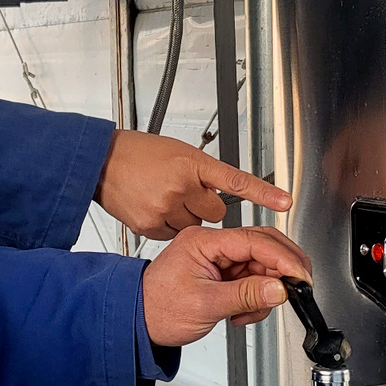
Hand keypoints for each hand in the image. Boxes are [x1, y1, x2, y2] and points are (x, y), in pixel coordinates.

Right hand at [96, 130, 290, 239]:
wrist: (100, 162)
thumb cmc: (138, 153)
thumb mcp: (178, 151)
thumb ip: (201, 173)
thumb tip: (218, 194)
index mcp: (191, 165)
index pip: (235, 181)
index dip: (263, 192)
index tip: (285, 202)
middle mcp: (181, 188)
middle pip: (215, 212)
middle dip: (204, 205)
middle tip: (182, 190)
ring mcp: (165, 209)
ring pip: (196, 225)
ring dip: (186, 215)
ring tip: (164, 197)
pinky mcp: (151, 226)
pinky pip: (173, 234)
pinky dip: (167, 225)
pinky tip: (154, 208)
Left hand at [141, 226, 309, 346]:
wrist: (138, 321)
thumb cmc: (157, 309)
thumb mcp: (206, 305)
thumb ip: (246, 295)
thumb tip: (279, 288)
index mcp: (204, 241)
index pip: (255, 241)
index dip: (284, 258)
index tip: (301, 276)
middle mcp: (212, 244)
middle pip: (264, 246)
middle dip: (283, 269)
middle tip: (297, 288)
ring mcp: (217, 259)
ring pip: (261, 266)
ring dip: (267, 290)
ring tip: (251, 311)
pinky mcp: (221, 273)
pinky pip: (252, 280)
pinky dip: (256, 298)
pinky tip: (242, 312)